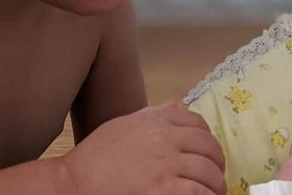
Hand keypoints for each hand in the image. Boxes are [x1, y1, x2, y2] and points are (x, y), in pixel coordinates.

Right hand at [60, 102, 225, 194]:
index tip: (209, 152)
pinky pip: (198, 191)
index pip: (197, 123)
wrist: (73, 184)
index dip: (209, 139)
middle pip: (208, 146)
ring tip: (215, 193)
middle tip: (217, 175)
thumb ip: (153, 115)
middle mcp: (165, 138)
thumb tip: (177, 106)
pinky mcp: (164, 188)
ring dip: (216, 184)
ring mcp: (166, 164)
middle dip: (217, 162)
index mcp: (156, 120)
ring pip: (208, 170)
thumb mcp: (123, 125)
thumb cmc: (93, 159)